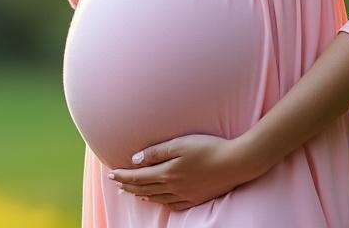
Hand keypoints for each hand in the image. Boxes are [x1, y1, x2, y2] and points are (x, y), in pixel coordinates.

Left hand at [106, 134, 259, 211]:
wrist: (236, 163)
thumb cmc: (208, 148)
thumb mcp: (180, 144)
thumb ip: (156, 152)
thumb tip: (135, 160)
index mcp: (167, 172)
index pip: (138, 176)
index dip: (123, 176)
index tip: (111, 174)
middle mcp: (173, 186)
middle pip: (145, 188)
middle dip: (129, 185)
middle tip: (116, 183)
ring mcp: (185, 194)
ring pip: (157, 197)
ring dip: (142, 194)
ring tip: (132, 192)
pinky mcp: (196, 198)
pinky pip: (173, 204)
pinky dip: (161, 202)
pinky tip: (158, 200)